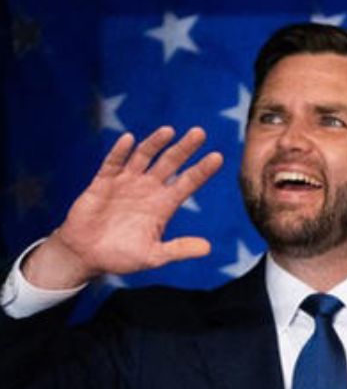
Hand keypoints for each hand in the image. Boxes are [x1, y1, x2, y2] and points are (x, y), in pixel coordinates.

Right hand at [23, 126, 223, 288]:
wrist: (86, 256)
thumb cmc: (121, 257)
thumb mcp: (154, 256)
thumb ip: (178, 249)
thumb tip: (208, 248)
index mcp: (163, 205)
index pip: (188, 183)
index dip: (202, 170)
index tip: (218, 156)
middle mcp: (148, 189)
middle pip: (170, 163)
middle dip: (184, 148)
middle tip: (200, 132)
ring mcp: (126, 183)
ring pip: (143, 157)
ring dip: (155, 143)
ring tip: (169, 131)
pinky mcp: (103, 183)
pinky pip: (112, 163)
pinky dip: (120, 151)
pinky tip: (129, 139)